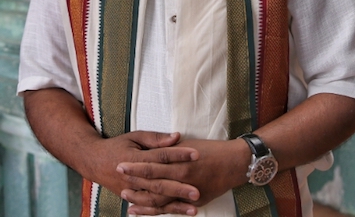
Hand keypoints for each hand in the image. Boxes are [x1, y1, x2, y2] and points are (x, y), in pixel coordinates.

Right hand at [84, 131, 200, 213]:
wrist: (94, 161)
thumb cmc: (117, 146)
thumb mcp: (135, 137)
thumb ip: (156, 138)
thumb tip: (177, 137)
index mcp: (135, 159)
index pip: (161, 156)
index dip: (179, 155)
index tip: (197, 154)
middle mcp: (133, 178)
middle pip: (159, 183)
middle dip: (179, 188)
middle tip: (197, 191)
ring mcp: (132, 191)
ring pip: (156, 200)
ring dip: (175, 205)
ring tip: (194, 208)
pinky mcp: (132, 198)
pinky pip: (150, 207)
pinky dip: (165, 211)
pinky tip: (180, 213)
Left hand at [118, 138, 249, 213]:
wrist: (235, 162)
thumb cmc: (211, 149)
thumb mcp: (188, 143)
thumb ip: (169, 148)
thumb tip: (152, 149)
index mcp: (180, 160)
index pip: (152, 163)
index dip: (136, 166)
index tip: (120, 165)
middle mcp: (183, 176)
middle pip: (153, 183)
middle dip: (135, 185)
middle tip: (120, 186)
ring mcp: (189, 191)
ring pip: (161, 200)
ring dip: (143, 202)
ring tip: (128, 203)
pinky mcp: (195, 201)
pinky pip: (173, 209)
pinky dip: (157, 211)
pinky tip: (145, 212)